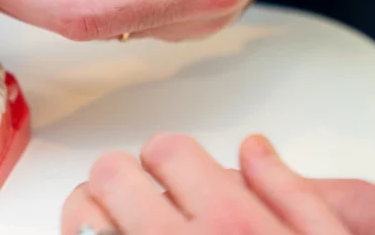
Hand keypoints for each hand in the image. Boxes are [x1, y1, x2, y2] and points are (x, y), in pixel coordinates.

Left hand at [61, 133, 374, 234]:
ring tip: (119, 225)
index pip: (167, 150)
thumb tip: (256, 151)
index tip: (174, 171)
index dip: (169, 157)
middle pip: (110, 174)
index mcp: (232, 225)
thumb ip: (293, 196)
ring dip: (94, 213)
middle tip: (139, 196)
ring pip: (80, 216)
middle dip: (123, 178)